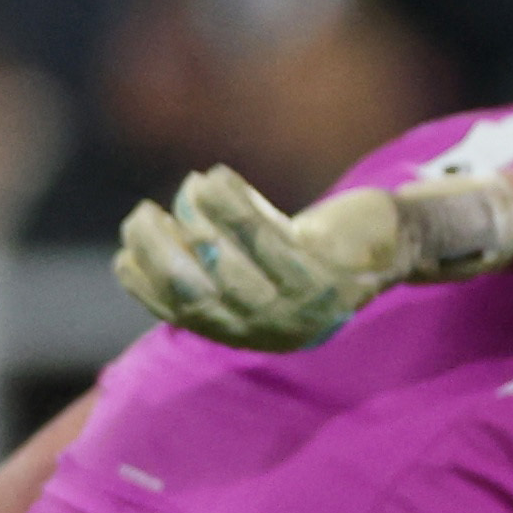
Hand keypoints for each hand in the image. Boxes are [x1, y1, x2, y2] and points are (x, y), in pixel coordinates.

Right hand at [115, 165, 409, 350]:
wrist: (388, 245)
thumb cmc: (310, 253)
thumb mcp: (257, 270)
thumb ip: (211, 270)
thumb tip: (143, 252)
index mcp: (248, 335)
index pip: (182, 316)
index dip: (146, 286)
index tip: (125, 251)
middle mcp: (271, 328)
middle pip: (198, 293)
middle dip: (160, 252)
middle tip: (141, 216)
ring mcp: (300, 303)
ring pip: (228, 263)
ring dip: (197, 221)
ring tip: (187, 187)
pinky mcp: (322, 269)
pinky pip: (264, 234)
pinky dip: (230, 205)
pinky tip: (212, 178)